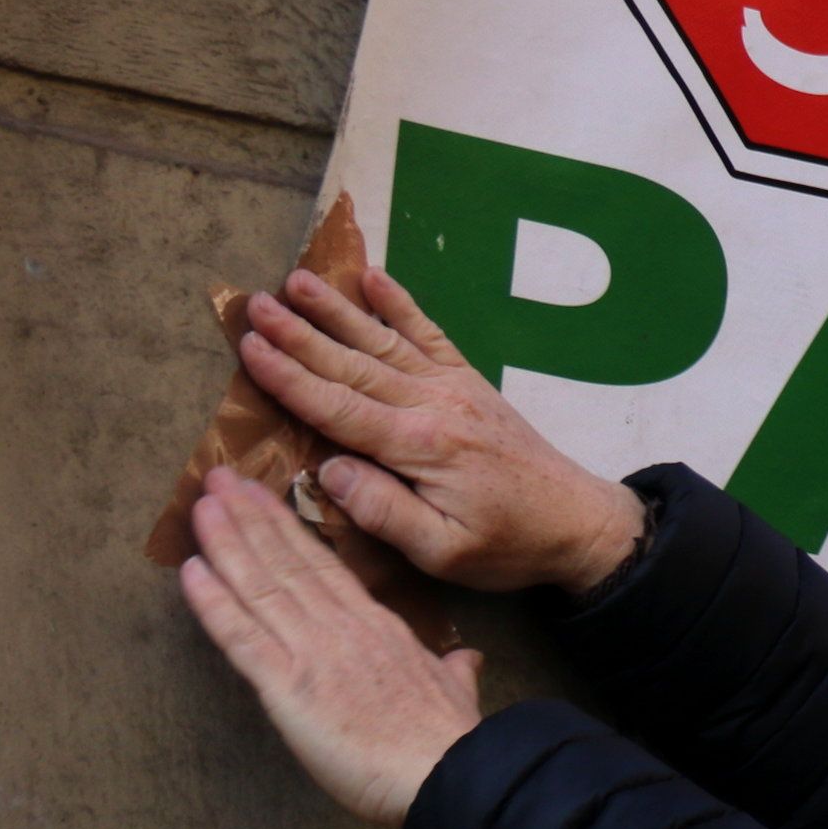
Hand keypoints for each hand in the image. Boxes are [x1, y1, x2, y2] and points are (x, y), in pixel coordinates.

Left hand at [179, 470, 486, 823]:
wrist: (447, 771)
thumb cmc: (448, 739)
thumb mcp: (455, 691)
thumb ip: (454, 670)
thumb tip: (467, 659)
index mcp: (378, 627)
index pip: (324, 568)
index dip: (288, 529)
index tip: (262, 497)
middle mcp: (342, 628)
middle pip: (288, 562)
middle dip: (249, 518)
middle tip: (218, 478)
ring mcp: (314, 653)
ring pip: (262, 586)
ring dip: (226, 543)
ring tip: (201, 505)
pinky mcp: (289, 687)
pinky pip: (243, 636)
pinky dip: (214, 603)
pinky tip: (191, 572)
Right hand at [237, 263, 646, 594]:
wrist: (578, 522)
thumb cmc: (507, 546)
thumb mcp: (441, 550)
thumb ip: (382, 510)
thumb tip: (328, 469)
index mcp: (420, 446)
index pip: (337, 406)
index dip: (289, 378)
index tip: (249, 347)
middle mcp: (434, 404)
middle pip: (352, 363)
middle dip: (298, 333)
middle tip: (253, 303)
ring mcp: (454, 387)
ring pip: (384, 340)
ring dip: (337, 309)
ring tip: (296, 279)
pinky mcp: (470, 383)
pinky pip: (430, 335)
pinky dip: (401, 304)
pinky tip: (374, 278)